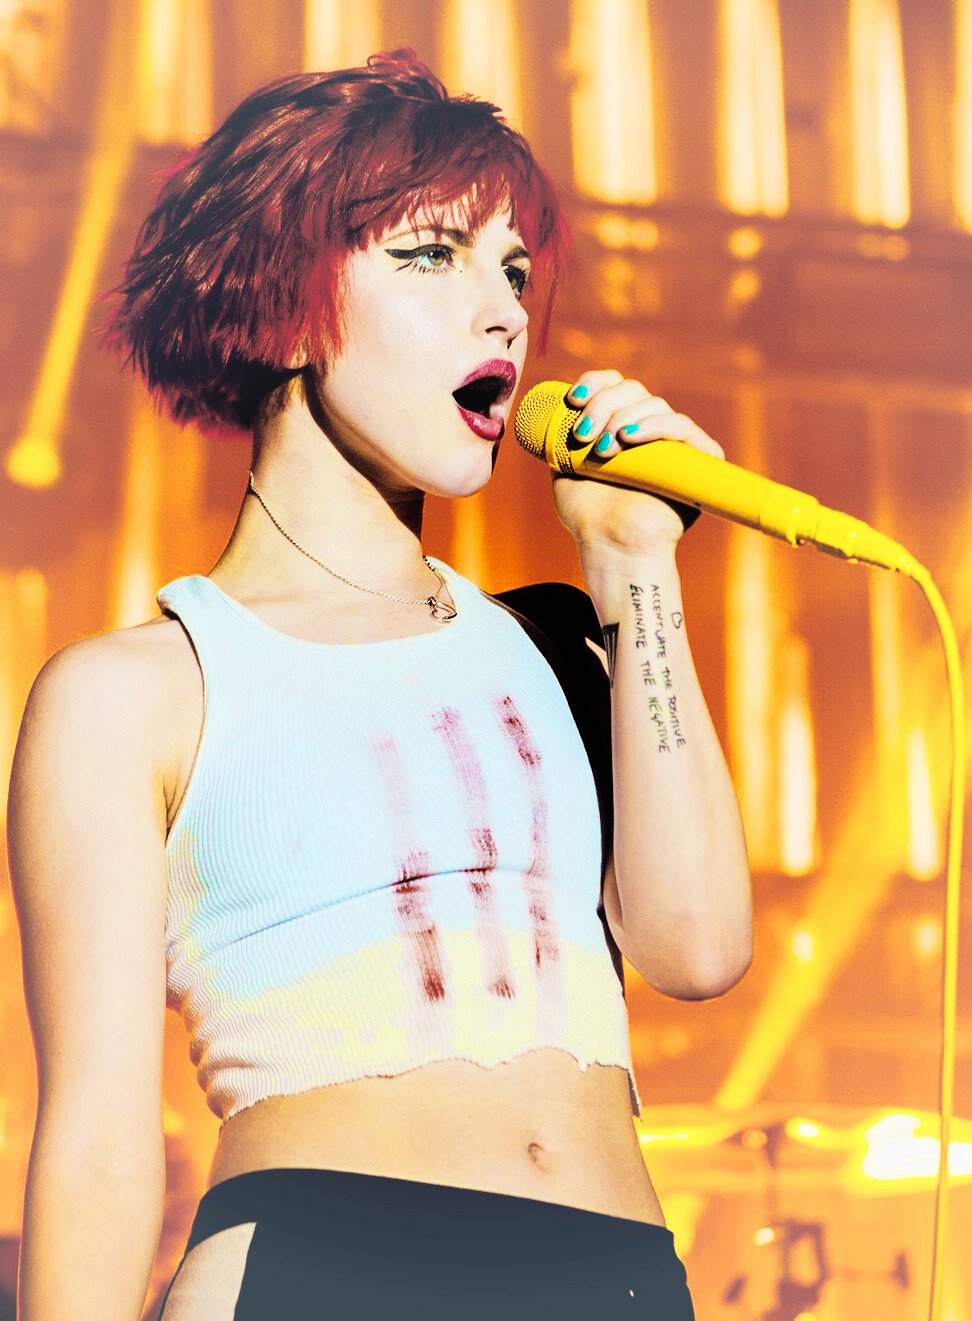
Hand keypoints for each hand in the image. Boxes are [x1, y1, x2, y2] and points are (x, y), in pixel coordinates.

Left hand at [550, 370, 723, 562]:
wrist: (610, 546)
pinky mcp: (698, 460)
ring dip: (621, 418)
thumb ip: (560, 436)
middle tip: (583, 435)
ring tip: (602, 450)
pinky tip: (628, 437)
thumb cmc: (589, 515)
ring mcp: (674, 444)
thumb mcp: (565, 465)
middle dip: (602, 405)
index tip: (573, 399)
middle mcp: (650, 431)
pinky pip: (683, 427)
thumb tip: (553, 408)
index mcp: (622, 427)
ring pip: (654, 404)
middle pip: (632, 390)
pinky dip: (655, 426)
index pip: (615, 384)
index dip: (595, 383)